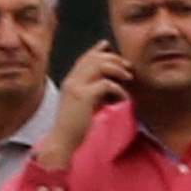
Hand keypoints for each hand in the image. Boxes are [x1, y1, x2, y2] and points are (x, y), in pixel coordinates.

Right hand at [39, 40, 131, 166]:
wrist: (61, 141)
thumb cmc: (73, 127)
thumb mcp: (80, 103)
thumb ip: (90, 90)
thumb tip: (107, 81)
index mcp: (69, 82)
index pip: (85, 58)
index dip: (98, 50)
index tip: (111, 48)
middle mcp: (71, 81)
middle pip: (95, 58)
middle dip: (115, 59)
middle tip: (128, 67)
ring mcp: (76, 87)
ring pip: (101, 65)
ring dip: (118, 69)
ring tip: (128, 78)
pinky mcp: (84, 96)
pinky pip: (107, 84)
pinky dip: (119, 90)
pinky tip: (123, 98)